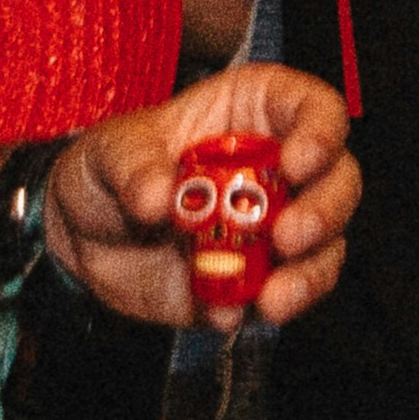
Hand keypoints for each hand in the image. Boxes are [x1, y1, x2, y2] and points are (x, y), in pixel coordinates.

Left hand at [47, 59, 354, 328]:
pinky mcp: (259, 279)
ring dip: (309, 273)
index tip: (298, 161)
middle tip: (289, 237)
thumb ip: (133, 165)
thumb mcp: (108, 149)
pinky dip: (266, 307)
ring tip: (272, 298)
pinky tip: (226, 311)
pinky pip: (286, 294)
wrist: (80, 237)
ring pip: (326, 245)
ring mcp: (273, 227)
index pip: (313, 108)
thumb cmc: (107, 168)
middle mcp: (278, 168)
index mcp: (254, 114)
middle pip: (338, 180)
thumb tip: (158, 197)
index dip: (321, 131)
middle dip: (325, 210)